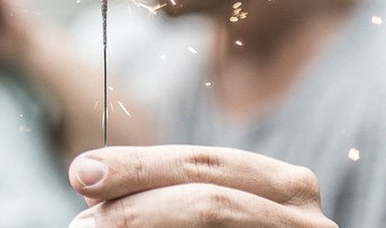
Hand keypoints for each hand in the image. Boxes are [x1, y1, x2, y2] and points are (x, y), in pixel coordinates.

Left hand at [67, 145, 337, 227]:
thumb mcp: (217, 215)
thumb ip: (166, 200)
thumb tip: (92, 194)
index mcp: (282, 186)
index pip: (204, 164)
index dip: (140, 165)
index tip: (82, 171)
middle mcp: (303, 218)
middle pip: (209, 198)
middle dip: (137, 205)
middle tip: (82, 223)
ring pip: (215, 219)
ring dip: (146, 227)